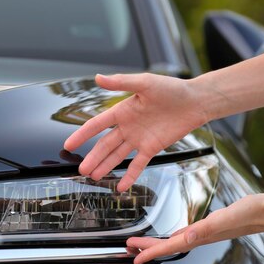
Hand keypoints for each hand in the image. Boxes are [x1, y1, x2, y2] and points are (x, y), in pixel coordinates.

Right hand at [64, 73, 207, 191]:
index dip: (82, 134)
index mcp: (122, 110)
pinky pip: (138, 164)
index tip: (69, 145)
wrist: (195, 101)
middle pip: (105, 145)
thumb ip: (121, 82)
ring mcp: (139, 138)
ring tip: (93, 177)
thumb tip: (98, 78)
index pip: (97, 125)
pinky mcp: (152, 148)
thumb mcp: (145, 82)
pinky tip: (120, 186)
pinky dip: (129, 175)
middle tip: (81, 169)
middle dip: (93, 157)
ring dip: (105, 166)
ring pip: (117, 156)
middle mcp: (128, 126)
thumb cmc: (171, 88)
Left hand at [128, 194, 263, 263]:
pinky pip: (186, 235)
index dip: (150, 252)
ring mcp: (206, 233)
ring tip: (142, 244)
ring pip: (176, 241)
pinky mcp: (211, 226)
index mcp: (201, 236)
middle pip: (169, 245)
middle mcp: (201, 237)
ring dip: (158, 244)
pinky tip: (173, 235)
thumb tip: (185, 238)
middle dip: (147, 248)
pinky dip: (173, 236)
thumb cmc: (252, 212)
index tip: (133, 258)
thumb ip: (206, 228)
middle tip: (128, 248)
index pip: (170, 246)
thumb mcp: (227, 217)